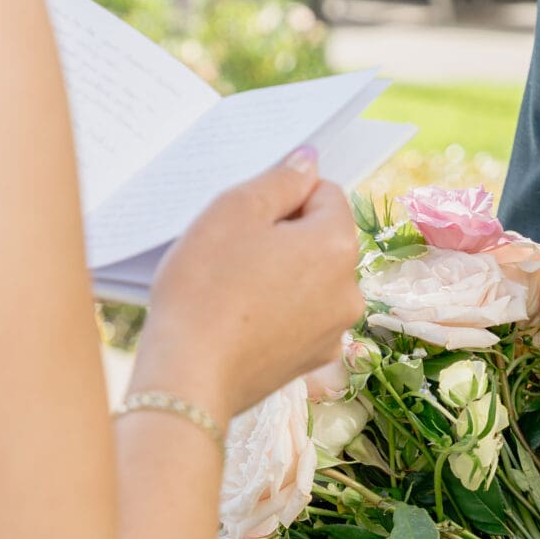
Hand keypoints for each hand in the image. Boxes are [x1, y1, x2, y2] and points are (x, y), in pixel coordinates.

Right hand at [140, 148, 363, 417]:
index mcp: (337, 245)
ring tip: (232, 288)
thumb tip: (308, 162)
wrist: (189, 376)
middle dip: (284, 237)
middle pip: (321, 240)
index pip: (326, 194)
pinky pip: (299, 317)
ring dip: (279, 275)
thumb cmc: (205, 287)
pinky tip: (239, 319)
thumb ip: (280, 180)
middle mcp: (350, 289)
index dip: (284, 197)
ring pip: (309, 281)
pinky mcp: (311, 361)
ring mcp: (333, 331)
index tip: (246, 217)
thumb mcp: (234, 211)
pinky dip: (276, 311)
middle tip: (233, 251)